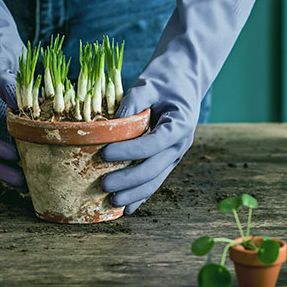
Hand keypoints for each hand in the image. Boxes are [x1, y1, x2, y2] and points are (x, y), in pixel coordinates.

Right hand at [0, 44, 24, 187]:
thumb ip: (7, 86)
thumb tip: (21, 105)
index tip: (14, 155)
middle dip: (5, 172)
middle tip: (26, 183)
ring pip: (1, 158)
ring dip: (16, 171)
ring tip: (35, 183)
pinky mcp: (7, 130)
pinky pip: (15, 148)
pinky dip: (26, 158)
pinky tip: (42, 167)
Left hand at [101, 76, 199, 213]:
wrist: (184, 78)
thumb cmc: (165, 79)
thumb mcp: (148, 84)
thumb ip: (132, 104)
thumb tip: (109, 126)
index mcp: (180, 124)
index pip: (154, 143)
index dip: (130, 151)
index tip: (105, 152)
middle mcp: (180, 143)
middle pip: (155, 168)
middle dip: (128, 180)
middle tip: (103, 184)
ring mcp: (175, 154)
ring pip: (155, 179)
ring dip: (134, 193)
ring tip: (111, 201)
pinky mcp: (167, 159)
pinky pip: (155, 179)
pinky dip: (141, 195)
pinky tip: (126, 208)